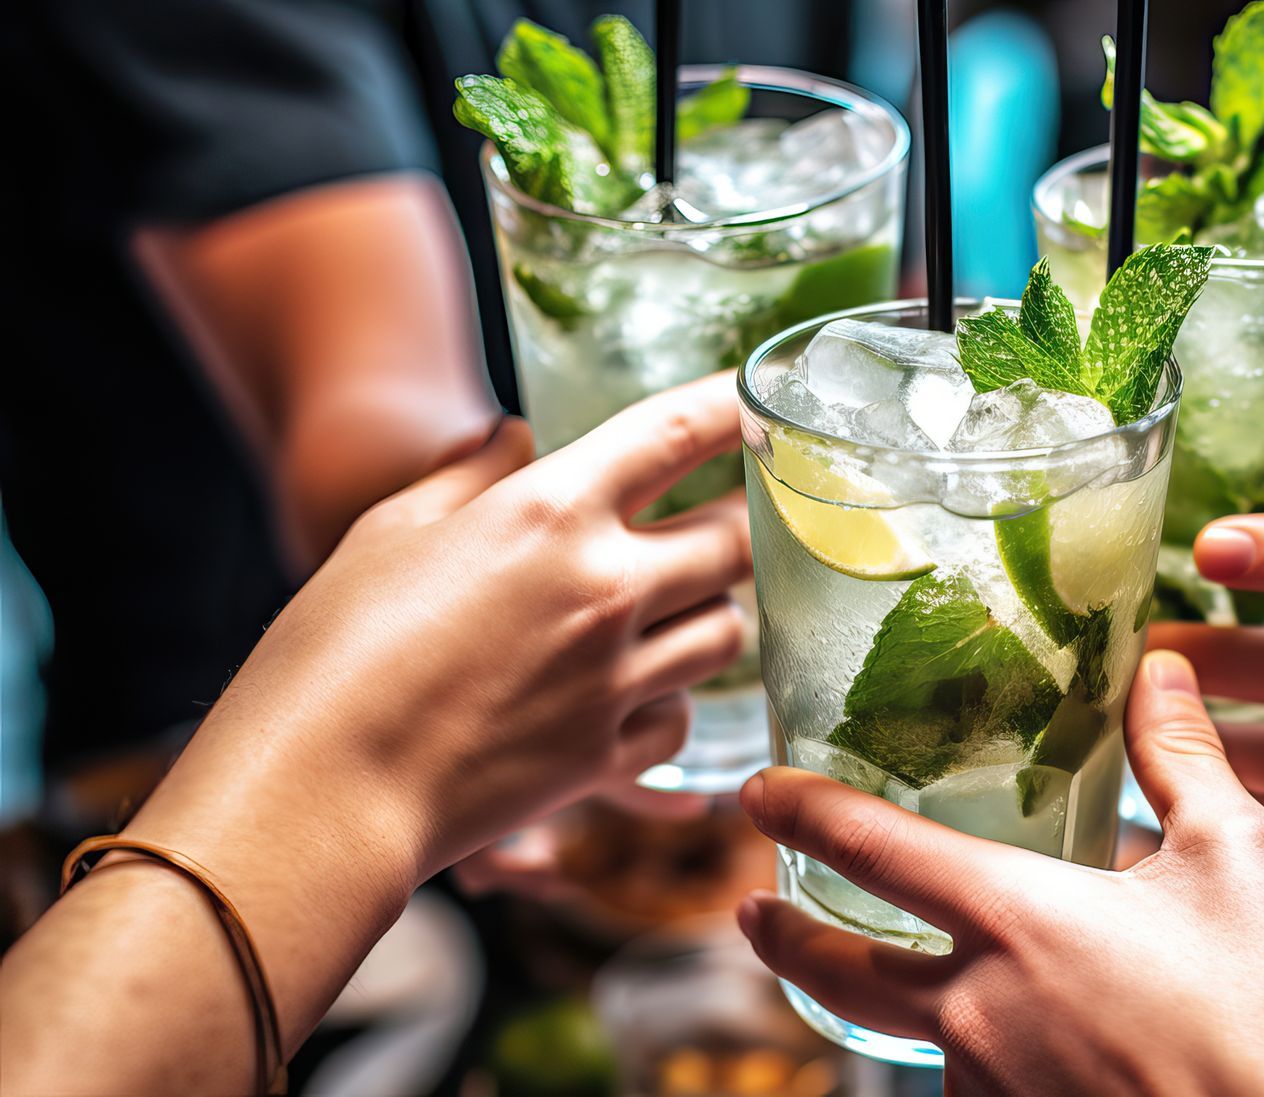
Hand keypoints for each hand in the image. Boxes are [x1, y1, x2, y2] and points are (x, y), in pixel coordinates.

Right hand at [113, 372, 750, 1035]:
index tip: (763, 398)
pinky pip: (682, 717)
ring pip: (727, 631)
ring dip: (712, 614)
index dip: (735, 405)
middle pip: (736, 539)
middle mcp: (605, 586)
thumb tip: (512, 434)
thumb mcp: (389, 532)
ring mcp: (616, 677)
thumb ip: (467, 476)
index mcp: (551, 511)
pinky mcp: (609, 755)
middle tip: (736, 519)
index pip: (678, 432)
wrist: (318, 791)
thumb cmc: (331, 650)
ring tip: (678, 610)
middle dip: (748, 523)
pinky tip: (638, 695)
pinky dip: (672, 702)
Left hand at [735, 652, 1263, 1096]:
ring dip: (891, 1000)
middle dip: (784, 935)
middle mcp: (973, 1008)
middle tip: (750, 910)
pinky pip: (968, 1084)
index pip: (868, 847)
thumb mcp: (1238, 858)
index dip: (801, 811)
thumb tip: (1161, 668)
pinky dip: (972, 1053)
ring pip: (909, 1035)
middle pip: (836, 969)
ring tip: (908, 973)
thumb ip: (1181, 757)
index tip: (757, 793)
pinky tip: (1020, 1041)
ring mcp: (985, 1084)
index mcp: (1012, 916)